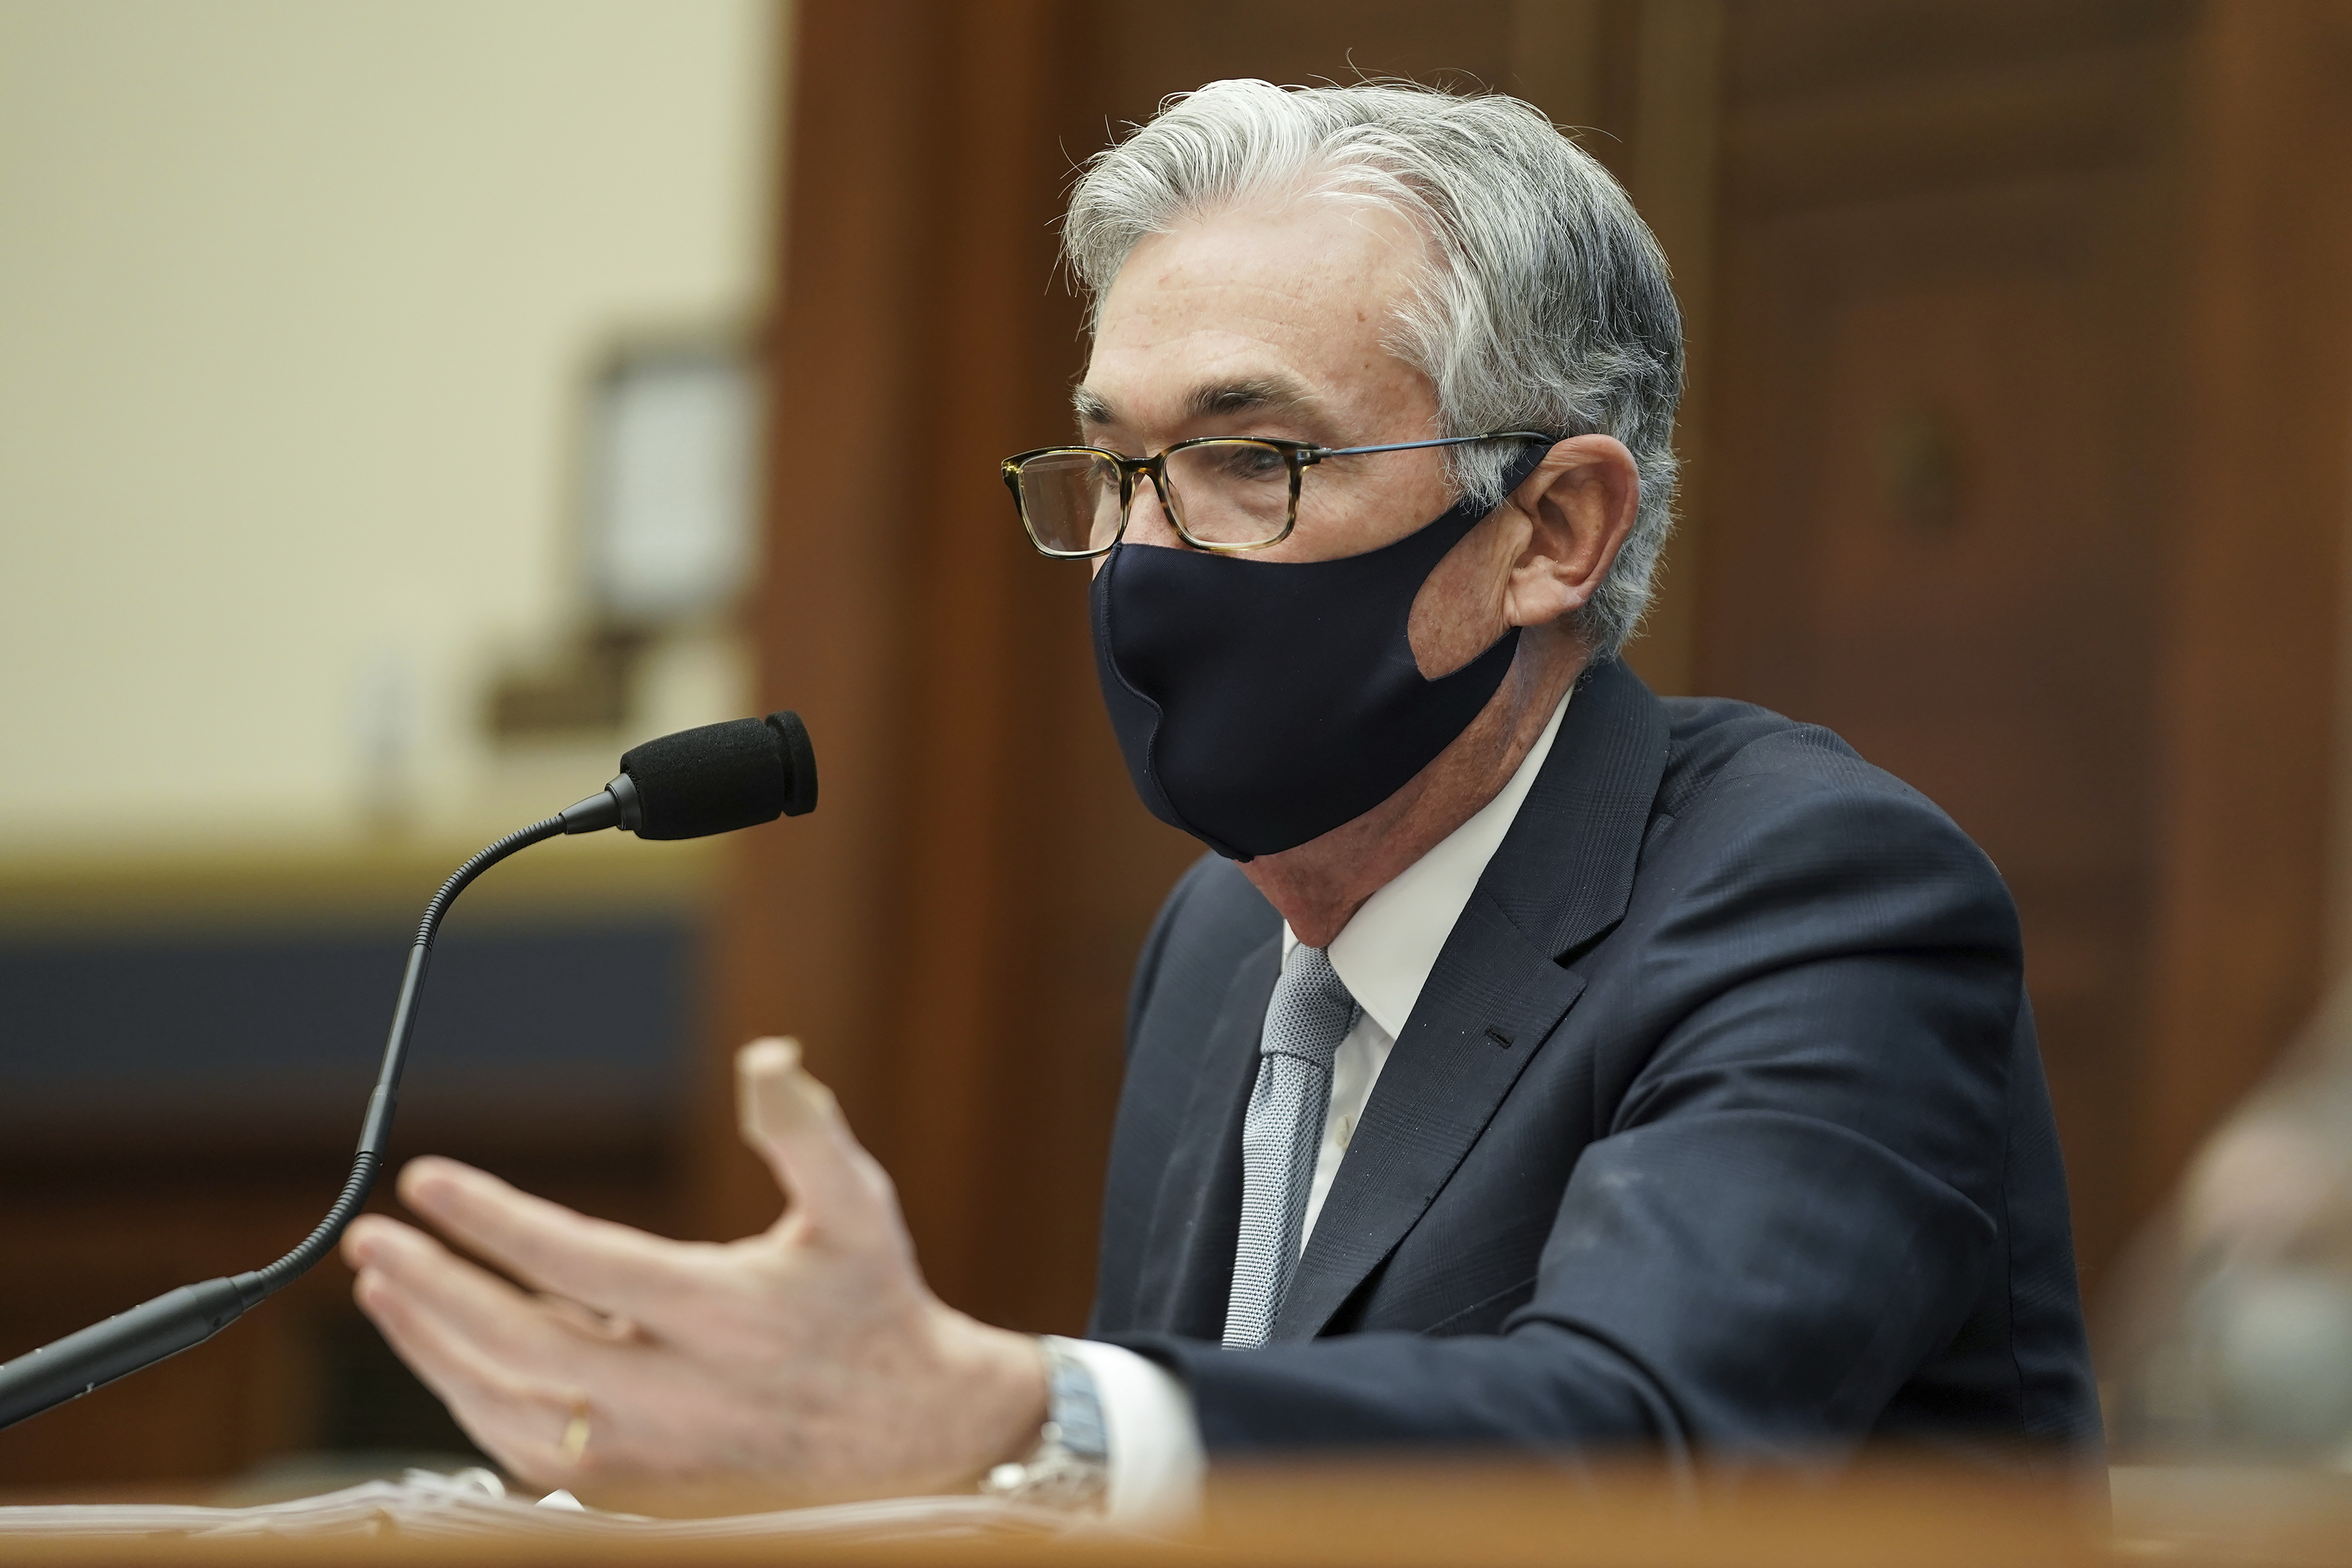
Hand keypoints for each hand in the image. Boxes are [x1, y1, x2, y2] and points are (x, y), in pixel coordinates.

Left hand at [342, 1038, 1048, 1513]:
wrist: (912, 1435)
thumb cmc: (874, 1300)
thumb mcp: (858, 1205)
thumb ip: (807, 1129)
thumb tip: (766, 1055)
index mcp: (728, 1315)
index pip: (583, 1261)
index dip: (495, 1220)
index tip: (428, 1179)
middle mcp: (682, 1395)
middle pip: (521, 1345)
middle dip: (433, 1288)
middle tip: (374, 1237)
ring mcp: (653, 1455)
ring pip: (508, 1406)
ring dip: (433, 1344)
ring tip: (386, 1284)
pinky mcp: (636, 1490)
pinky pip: (525, 1448)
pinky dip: (470, 1396)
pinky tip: (443, 1345)